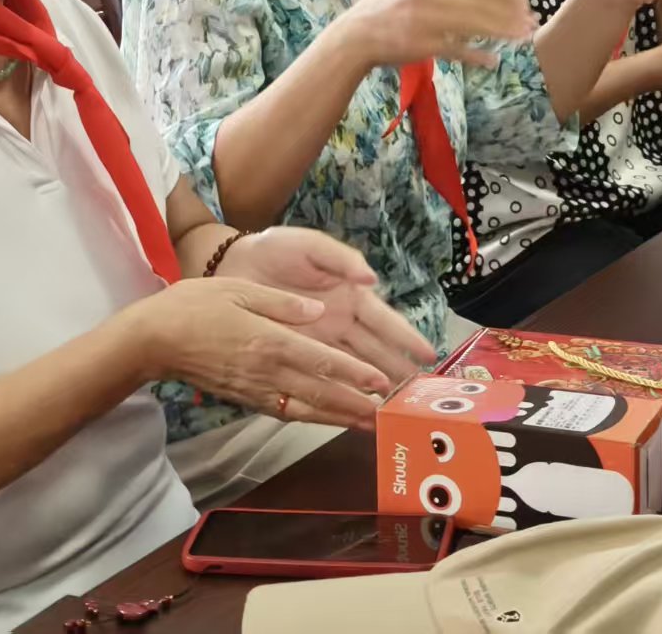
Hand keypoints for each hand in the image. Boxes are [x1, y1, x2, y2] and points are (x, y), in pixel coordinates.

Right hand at [134, 278, 392, 430]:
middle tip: (386, 414)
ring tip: (367, 424)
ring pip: (305, 408)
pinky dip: (310, 418)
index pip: (320, 361)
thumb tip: (318, 311)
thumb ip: (281, 303)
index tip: (378, 381)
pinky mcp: (244, 398)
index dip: (352, 373)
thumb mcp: (239, 290)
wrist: (153, 340)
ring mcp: (255, 389)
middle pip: (319, 392)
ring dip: (338, 418)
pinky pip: (284, 411)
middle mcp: (266, 371)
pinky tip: (326, 419)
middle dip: (355, 404)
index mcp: (268, 340)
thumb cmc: (194, 305)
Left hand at [217, 227, 436, 390]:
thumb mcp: (311, 246)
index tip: (429, 356)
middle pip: (377, 353)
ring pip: (355, 371)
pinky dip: (339, 396)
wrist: (233, 265)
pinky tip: (354, 414)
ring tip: (393, 411)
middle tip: (418, 397)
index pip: (386, 322)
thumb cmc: (277, 250)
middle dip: (398, 373)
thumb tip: (372, 278)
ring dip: (374, 391)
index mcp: (351, 297)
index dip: (407, 339)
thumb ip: (341, 259)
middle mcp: (342, 325)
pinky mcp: (299, 356)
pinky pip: (324, 379)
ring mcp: (322, 343)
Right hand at [332, 0, 537, 71]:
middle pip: (481, 2)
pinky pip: (457, 50)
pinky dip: (476, 56)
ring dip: (502, 31)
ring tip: (522, 37)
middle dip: (511, 12)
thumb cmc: (388, 11)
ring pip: (475, 24)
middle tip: (532, 20)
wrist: (355, 35)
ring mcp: (427, 20)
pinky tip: (493, 61)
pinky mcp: (423, 44)